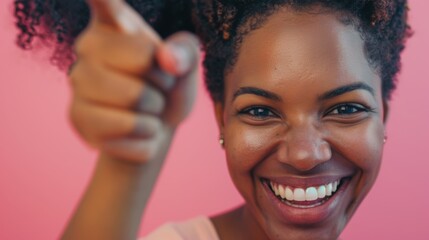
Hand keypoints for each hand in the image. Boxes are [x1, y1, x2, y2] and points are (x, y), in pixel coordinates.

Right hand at [69, 0, 199, 162]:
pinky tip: (137, 130)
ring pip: (135, 101)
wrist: (152, 129)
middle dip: (163, 82)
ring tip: (146, 109)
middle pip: (142, 62)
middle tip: (157, 88)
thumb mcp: (186, 67)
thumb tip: (167, 58)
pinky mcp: (77, 117)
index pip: (106, 3)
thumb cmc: (167, 90)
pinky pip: (128, 131)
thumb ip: (186, 53)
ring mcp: (78, 82)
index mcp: (116, 24)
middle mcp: (88, 46)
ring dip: (154, 113)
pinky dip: (146, 137)